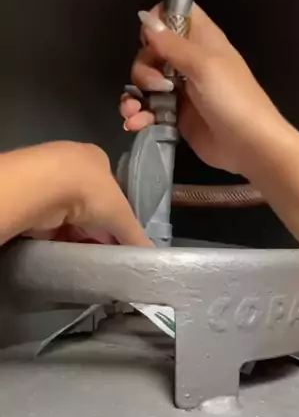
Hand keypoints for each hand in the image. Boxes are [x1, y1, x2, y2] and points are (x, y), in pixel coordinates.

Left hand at [19, 141, 150, 247]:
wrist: (41, 188)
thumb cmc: (89, 190)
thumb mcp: (121, 213)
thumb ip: (135, 234)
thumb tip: (150, 254)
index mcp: (95, 159)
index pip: (111, 188)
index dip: (117, 213)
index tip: (120, 234)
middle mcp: (71, 166)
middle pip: (90, 205)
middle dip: (98, 228)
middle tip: (108, 251)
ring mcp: (48, 182)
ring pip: (70, 217)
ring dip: (79, 236)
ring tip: (91, 257)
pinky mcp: (31, 201)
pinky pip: (51, 226)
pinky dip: (62, 241)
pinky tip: (71, 255)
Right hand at [120, 4, 285, 176]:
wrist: (250, 146)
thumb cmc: (233, 99)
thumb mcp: (203, 65)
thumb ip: (171, 44)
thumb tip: (145, 18)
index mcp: (201, 40)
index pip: (173, 14)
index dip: (157, 22)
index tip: (151, 41)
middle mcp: (189, 61)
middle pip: (151, 52)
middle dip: (143, 69)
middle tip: (157, 87)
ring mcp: (182, 90)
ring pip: (146, 83)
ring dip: (134, 96)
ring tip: (134, 112)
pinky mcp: (176, 116)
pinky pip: (149, 110)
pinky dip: (139, 116)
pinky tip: (136, 125)